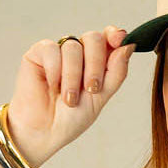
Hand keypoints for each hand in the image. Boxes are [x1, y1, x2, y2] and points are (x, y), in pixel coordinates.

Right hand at [5, 24, 135, 167]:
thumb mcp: (100, 98)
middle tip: (91, 89)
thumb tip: (128, 45)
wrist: (45, 132)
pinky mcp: (38, 53)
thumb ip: (116, 72)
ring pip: (73, 47)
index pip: (108, 38)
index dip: (114, 36)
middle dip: (95, 65)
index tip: (119, 40)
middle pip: (93, 38)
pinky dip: (55, 70)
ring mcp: (58, 51)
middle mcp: (78, 53)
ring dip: (73, 77)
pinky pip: (51, 49)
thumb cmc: (71, 118)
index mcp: (96, 62)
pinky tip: (51, 86)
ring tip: (68, 98)